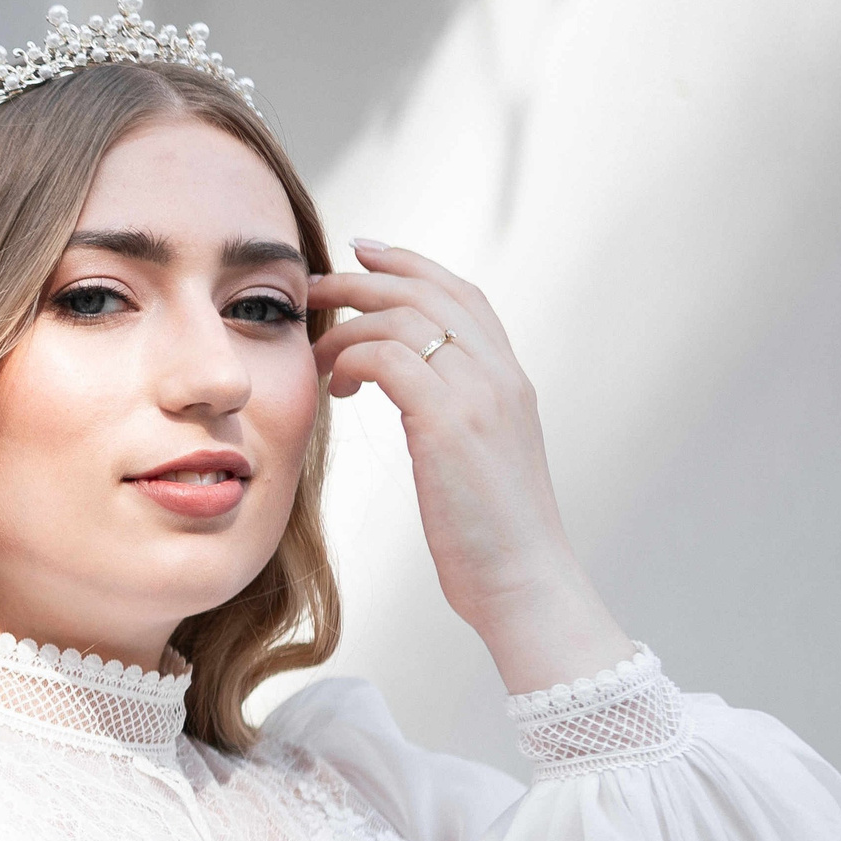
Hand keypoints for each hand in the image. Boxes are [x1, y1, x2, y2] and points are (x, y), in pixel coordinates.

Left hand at [308, 240, 634, 693]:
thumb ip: (454, 417)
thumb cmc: (492, 540)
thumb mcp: (477, 463)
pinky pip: (390, 357)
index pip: (463, 296)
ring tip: (315, 347)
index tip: (365, 256)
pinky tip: (335, 384)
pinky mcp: (449, 422)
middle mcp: (501, 376)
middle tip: (317, 283)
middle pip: (430, 292)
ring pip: (405, 316)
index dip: (412, 267)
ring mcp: (479, 395)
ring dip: (349, 321)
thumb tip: (414, 401)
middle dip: (367, 276)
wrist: (525, 585)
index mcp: (510, 381)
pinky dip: (352, 356)